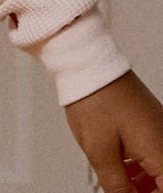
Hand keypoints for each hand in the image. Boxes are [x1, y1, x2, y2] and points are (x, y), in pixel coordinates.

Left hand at [67, 69, 162, 192]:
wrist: (86, 62)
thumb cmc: (94, 97)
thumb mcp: (100, 151)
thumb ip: (116, 185)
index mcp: (162, 152)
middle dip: (146, 191)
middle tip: (123, 192)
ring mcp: (160, 131)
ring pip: (160, 171)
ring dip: (145, 185)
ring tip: (122, 186)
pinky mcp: (151, 124)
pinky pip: (155, 156)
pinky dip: (142, 170)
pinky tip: (124, 173)